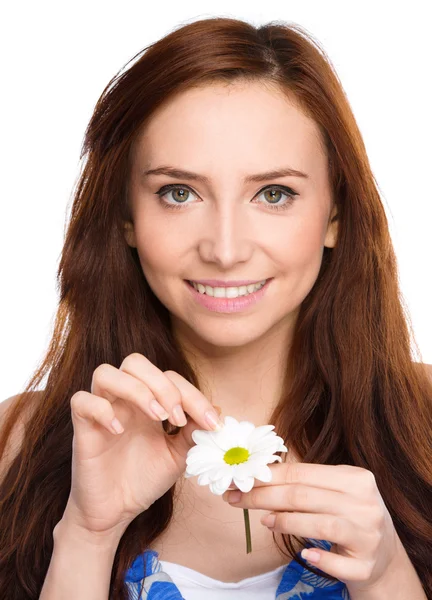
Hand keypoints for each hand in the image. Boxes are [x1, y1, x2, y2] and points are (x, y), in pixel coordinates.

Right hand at [61, 353, 222, 537]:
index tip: (211, 423)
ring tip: (157, 417)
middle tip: (177, 417)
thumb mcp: (177, 456)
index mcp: (148, 401)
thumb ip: (193, 432)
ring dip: (136, 390)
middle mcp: (124, 400)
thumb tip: (216, 409)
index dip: (193, 395)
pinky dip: (101, 409)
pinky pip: (81, 401)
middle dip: (162, 385)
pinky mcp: (82, 429)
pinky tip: (119, 430)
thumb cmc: (144, 480)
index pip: (169, 377)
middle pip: (135, 362)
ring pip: (105, 373)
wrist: (115, 513)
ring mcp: (102, 411)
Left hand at [222, 462, 400, 592]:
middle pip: (304, 496)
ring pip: (320, 524)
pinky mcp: (366, 565)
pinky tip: (306, 554)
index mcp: (356, 478)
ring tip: (265, 521)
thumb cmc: (348, 514)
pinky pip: (338, 563)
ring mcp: (368, 535)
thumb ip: (304, 484)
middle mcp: (365, 504)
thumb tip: (256, 478)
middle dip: (264, 496)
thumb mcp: (334, 492)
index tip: (240, 480)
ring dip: (285, 522)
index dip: (267, 476)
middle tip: (238, 498)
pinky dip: (320, 558)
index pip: (302, 473)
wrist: (385, 554)